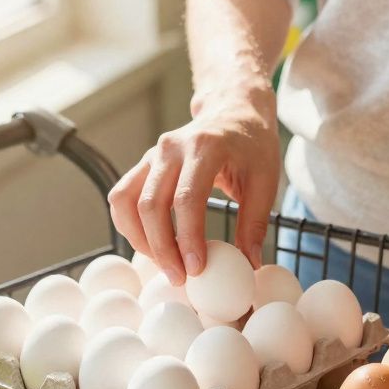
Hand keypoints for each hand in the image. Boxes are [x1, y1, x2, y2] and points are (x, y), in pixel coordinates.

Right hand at [108, 86, 280, 284]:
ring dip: (140, 239)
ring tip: (164, 265)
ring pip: (127, 201)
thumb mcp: (266, 180)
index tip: (196, 269)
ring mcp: (153, 154)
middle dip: (162, 248)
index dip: (187, 238)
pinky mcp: (144, 164)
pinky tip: (149, 245)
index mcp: (206, 147)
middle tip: (180, 278)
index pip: (186, 199)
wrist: (234, 110)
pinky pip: (122, 196)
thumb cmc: (253, 146)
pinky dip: (129, 225)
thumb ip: (256, 222)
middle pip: (151, 205)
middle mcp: (172, 147)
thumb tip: (250, 264)